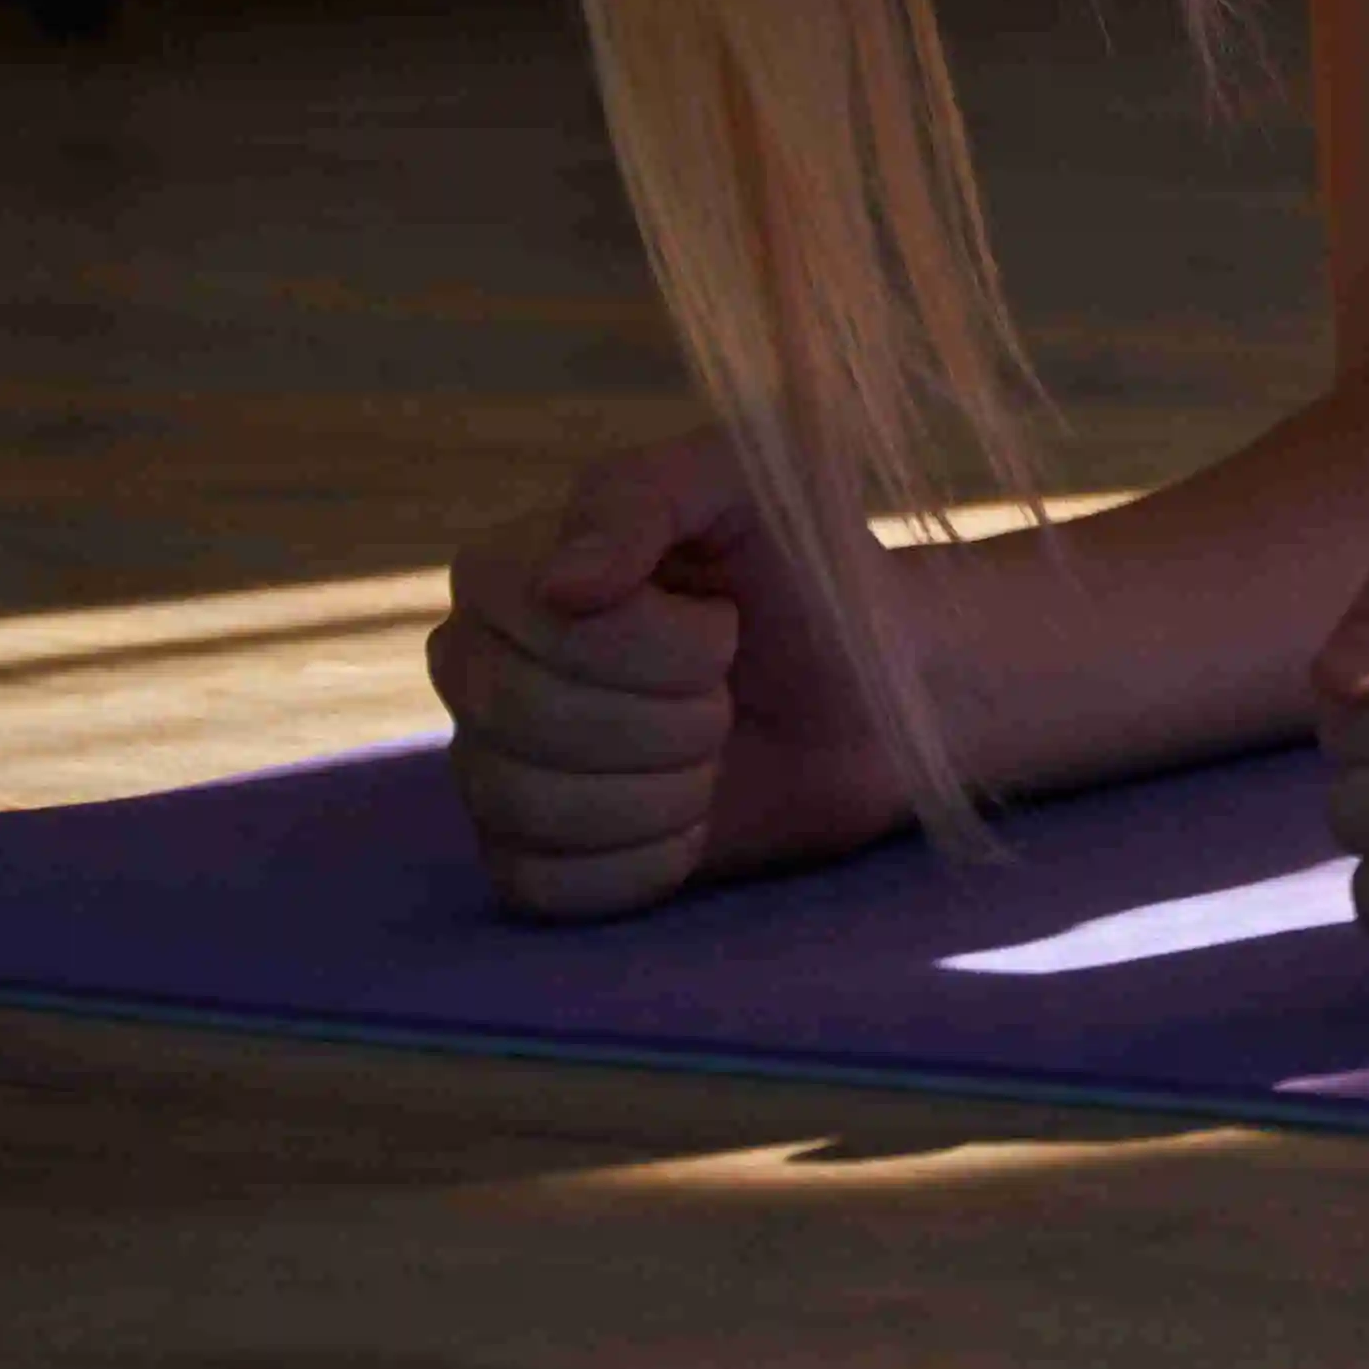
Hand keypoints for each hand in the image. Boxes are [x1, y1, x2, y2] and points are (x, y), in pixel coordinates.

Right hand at [427, 429, 908, 920]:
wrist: (886, 694)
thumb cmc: (818, 574)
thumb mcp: (756, 484)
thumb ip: (649, 495)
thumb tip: (559, 583)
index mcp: (514, 569)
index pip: (510, 605)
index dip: (629, 637)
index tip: (721, 628)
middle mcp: (482, 667)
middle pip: (512, 710)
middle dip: (661, 713)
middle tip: (725, 697)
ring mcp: (494, 766)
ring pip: (522, 801)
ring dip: (662, 788)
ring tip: (714, 752)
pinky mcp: (530, 859)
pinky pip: (543, 884)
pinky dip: (645, 860)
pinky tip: (693, 821)